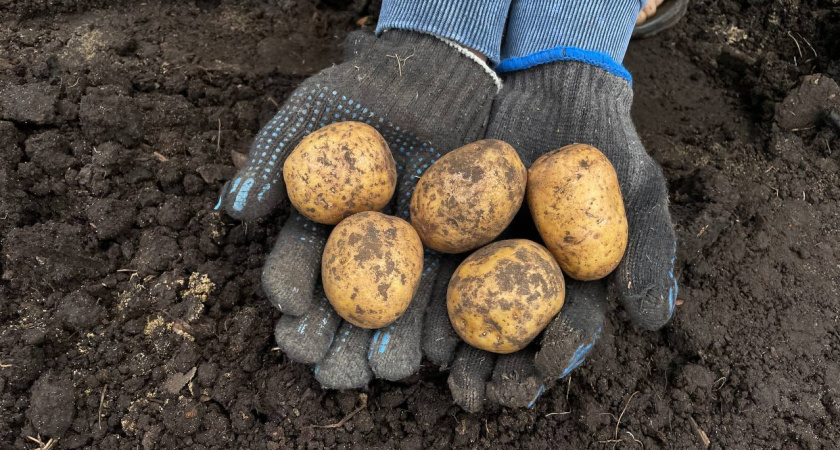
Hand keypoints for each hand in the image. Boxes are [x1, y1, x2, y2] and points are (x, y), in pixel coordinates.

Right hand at [215, 30, 497, 387]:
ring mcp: (405, 257)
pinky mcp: (450, 254)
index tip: (290, 310)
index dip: (288, 289)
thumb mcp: (314, 110)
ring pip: (393, 316)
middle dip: (333, 344)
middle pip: (339, 308)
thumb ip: (274, 154)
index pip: (293, 266)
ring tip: (389, 369)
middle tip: (331, 368)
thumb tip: (235, 209)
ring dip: (388, 348)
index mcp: (316, 227)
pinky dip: (445, 325)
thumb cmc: (364, 90)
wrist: (436, 78)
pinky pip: (446, 296)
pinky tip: (445, 348)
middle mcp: (356, 251)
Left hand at [427, 61, 678, 409]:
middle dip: (497, 372)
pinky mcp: (445, 236)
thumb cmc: (602, 144)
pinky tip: (405, 321)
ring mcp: (482, 261)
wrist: (547, 89)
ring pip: (466, 316)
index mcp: (571, 284)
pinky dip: (417, 299)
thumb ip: (648, 251)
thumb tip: (655, 320)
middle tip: (484, 392)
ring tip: (440, 372)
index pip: (568, 328)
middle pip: (511, 338)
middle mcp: (525, 282)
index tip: (546, 367)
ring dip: (452, 352)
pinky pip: (430, 272)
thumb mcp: (638, 189)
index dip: (558, 352)